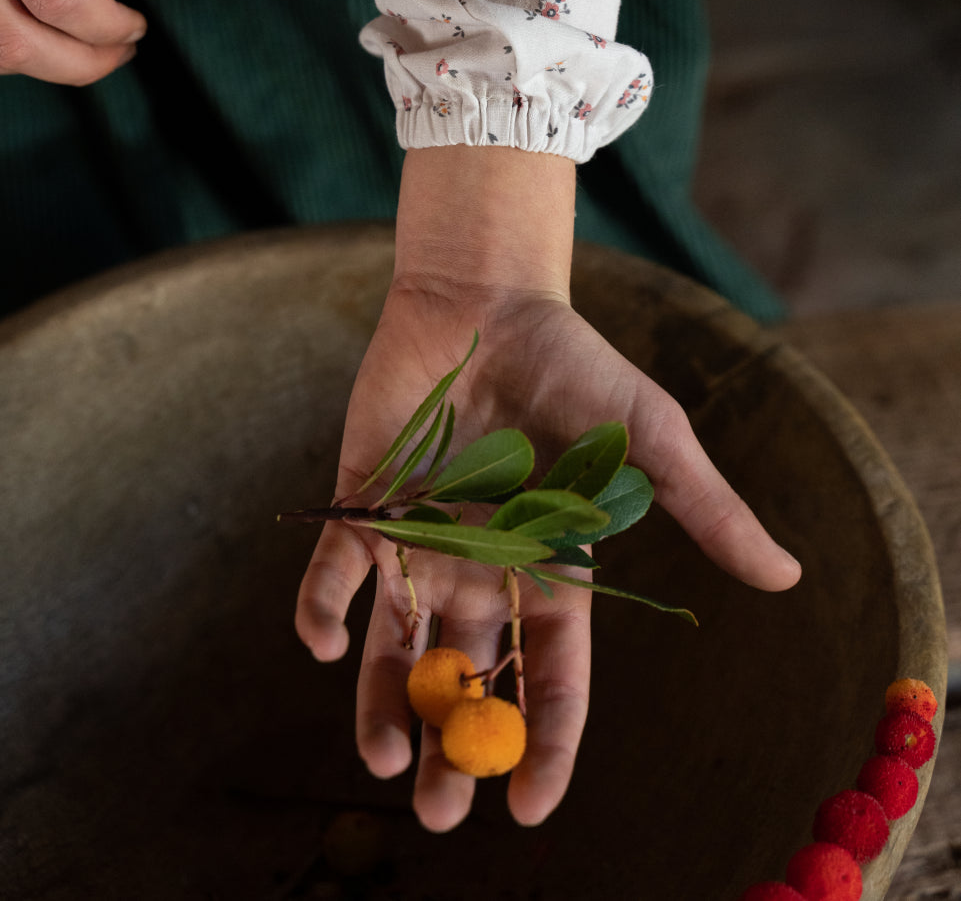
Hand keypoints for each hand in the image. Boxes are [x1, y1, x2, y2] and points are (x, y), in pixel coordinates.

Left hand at [295, 149, 800, 832]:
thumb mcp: (652, 439)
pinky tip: (326, 644)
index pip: (552, 674)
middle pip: (469, 677)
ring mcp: (419, 539)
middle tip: (438, 811)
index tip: (529, 807)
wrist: (493, 299)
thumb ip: (705, 508)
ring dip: (383, 705)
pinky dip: (322, 609)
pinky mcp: (365, 501)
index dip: (546, 741)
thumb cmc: (579, 366)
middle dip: (454, 746)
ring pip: (395, 644)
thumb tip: (786, 574)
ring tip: (383, 765)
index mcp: (549, 567)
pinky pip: (335, 570)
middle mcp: (482, 568)